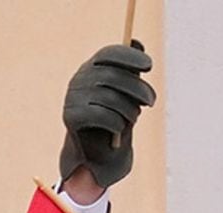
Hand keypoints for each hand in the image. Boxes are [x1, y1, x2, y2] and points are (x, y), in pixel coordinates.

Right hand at [60, 42, 155, 188]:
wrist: (97, 159)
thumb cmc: (115, 125)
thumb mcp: (127, 98)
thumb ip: (131, 74)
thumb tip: (138, 43)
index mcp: (91, 70)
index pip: (108, 55)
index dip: (129, 58)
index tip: (149, 66)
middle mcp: (79, 79)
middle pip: (111, 76)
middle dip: (137, 88)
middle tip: (152, 101)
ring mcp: (72, 97)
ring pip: (109, 97)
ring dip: (129, 110)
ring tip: (134, 120)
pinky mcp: (70, 116)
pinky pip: (101, 115)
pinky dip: (116, 124)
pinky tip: (119, 131)